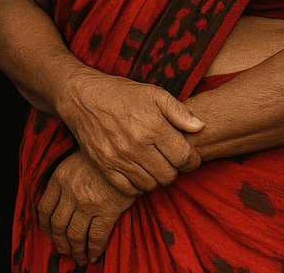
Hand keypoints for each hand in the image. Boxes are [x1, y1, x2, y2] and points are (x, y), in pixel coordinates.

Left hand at [38, 151, 135, 265]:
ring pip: (75, 234)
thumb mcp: (73, 162)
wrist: (122, 151)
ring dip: (76, 250)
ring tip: (79, 258)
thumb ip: (64, 180)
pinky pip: (96, 236)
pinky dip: (93, 249)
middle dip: (60, 242)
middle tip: (64, 250)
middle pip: (58, 225)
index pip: (44, 207)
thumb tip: (58, 202)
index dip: (45, 224)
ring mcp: (87, 203)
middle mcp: (70, 192)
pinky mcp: (107, 211)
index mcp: (59, 179)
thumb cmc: (99, 157)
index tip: (48, 233)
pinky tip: (93, 255)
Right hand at [58, 72, 203, 193]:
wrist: (82, 97)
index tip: (187, 157)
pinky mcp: (105, 166)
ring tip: (153, 164)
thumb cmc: (121, 93)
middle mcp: (137, 145)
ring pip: (151, 184)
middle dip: (174, 169)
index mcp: (153, 126)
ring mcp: (119, 158)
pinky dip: (137, 185)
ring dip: (156, 178)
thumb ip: (179, 112)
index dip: (191, 160)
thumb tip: (201, 127)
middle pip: (169, 175)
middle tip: (168, 159)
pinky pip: (130, 189)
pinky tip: (138, 171)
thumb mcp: (153, 93)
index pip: (184, 158)